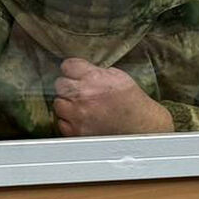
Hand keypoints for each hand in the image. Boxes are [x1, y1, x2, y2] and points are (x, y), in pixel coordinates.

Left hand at [53, 57, 173, 136]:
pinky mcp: (77, 132)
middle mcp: (82, 96)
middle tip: (80, 90)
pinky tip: (81, 118)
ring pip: (58, 104)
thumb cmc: (132, 101)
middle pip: (60, 84)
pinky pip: (62, 123)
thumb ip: (96, 72)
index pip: (68, 66)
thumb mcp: (117, 76)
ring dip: (67, 103)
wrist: (140, 126)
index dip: (72, 69)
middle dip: (69, 85)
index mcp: (93, 78)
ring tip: (80, 106)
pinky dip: (69, 121)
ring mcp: (78, 115)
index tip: (75, 73)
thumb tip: (82, 70)